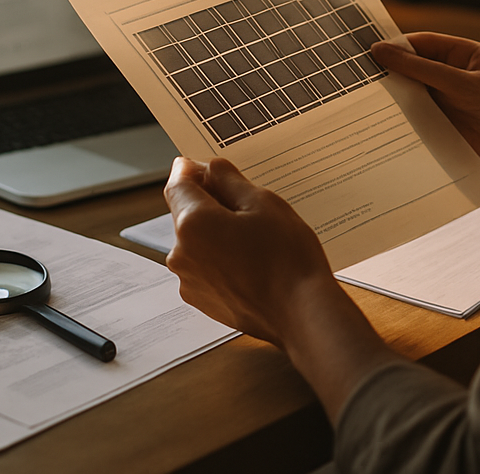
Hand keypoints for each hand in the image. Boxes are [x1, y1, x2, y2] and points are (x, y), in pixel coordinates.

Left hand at [164, 156, 337, 346]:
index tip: (206, 166)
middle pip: (185, 212)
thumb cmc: (287, 258)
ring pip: (195, 240)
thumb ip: (229, 180)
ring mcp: (189, 281)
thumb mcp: (262, 202)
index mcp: (193, 223)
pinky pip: (203, 265)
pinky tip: (249, 258)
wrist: (302, 313)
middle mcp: (181, 253)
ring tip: (253, 234)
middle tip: (244, 199)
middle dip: (208, 201)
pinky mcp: (201, 300)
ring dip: (214, 230)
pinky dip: (218, 256)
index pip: (178, 184)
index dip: (191, 169)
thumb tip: (210, 169)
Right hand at [372, 32, 479, 171]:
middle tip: (361, 78)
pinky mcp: (446, 130)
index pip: (425, 44)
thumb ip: (423, 68)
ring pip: (415, 98)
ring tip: (365, 102)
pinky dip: (403, 123)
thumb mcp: (464, 84)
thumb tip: (382, 51)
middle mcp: (455, 79)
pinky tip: (383, 125)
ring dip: (395, 101)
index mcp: (465, 57)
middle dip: (392, 74)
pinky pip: (419, 122)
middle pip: (416, 71)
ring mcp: (450, 105)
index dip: (399, 46)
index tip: (371, 51)